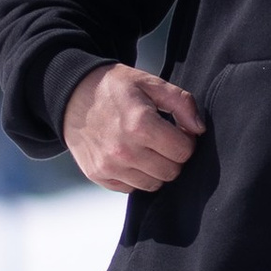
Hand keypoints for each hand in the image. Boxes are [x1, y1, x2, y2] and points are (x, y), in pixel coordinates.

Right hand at [62, 64, 205, 191]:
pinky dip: (136, 175)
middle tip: (162, 140)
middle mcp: (124, 149)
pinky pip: (131, 188)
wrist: (73, 96)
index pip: (184, 151)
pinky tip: (130, 155)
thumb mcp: (150, 83)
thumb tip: (198, 129)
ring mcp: (109, 166)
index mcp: (140, 124)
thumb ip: (181, 103)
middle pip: (171, 172)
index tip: (177, 131)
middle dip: (173, 157)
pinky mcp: (98, 175)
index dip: (186, 140)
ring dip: (156, 169)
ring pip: (153, 184)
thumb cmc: (114, 88)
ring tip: (146, 147)